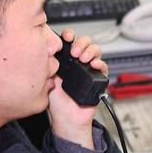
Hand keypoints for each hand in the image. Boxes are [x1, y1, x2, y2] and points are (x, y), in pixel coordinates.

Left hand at [47, 29, 107, 148]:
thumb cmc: (57, 101)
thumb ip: (50, 64)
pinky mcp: (98, 78)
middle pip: (85, 42)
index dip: (69, 35)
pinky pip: (103, 67)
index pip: (69, 41)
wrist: (67, 117)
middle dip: (81, 43)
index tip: (66, 37)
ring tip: (83, 58)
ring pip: (95, 51)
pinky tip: (93, 65)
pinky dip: (100, 63)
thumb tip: (49, 49)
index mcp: (65, 60)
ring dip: (90, 51)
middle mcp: (78, 62)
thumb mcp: (48, 78)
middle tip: (75, 52)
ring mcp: (89, 69)